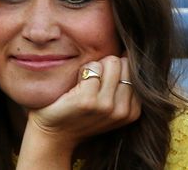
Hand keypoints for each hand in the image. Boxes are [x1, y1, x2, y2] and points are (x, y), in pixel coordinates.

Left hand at [26, 55, 141, 147]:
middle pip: (123, 63)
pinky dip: (82, 70)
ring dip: (94, 67)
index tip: (101, 84)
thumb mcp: (108, 105)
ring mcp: (106, 106)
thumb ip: (121, 85)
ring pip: (110, 62)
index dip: (114, 70)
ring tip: (84, 83)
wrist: (54, 134)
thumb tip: (127, 51)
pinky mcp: (88, 100)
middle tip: (92, 82)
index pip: (133, 70)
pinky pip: (93, 67)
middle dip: (106, 66)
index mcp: (131, 111)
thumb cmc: (80, 114)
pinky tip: (75, 85)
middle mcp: (121, 110)